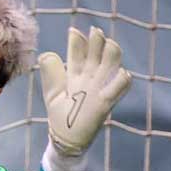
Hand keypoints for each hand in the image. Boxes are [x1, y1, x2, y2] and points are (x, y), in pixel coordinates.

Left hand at [37, 26, 132, 155]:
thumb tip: (47, 53)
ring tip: (109, 44)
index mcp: (75, 73)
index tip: (74, 31)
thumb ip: (51, 73)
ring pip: (111, 64)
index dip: (78, 40)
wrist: (65, 140)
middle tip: (95, 32)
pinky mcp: (105, 102)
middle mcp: (89, 77)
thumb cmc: (59, 115)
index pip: (78, 51)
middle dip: (97, 40)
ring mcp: (98, 88)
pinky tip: (122, 73)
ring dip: (112, 52)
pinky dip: (123, 78)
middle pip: (96, 53)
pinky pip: (120, 86)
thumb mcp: (52, 92)